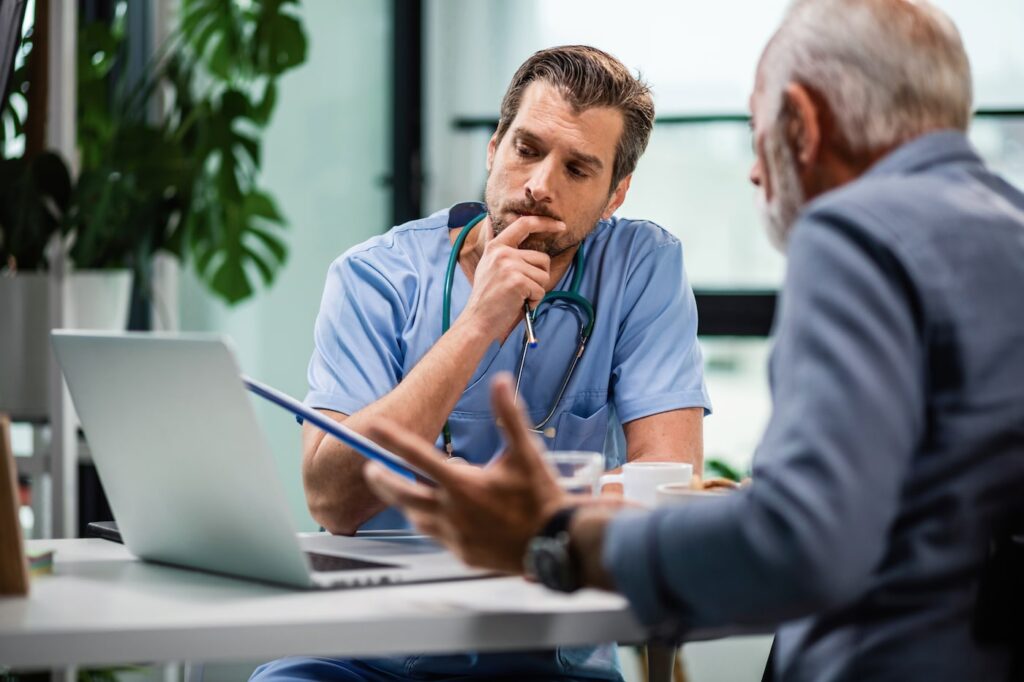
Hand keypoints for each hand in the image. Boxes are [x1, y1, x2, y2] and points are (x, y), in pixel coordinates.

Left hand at [363, 373, 568, 572]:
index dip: (393, 440)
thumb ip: (509, 415)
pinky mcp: (462, 553)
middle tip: (372, 469)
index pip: (419, 457)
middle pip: (403, 494)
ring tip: (406, 491)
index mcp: (464, 484)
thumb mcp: (526, 452)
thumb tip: (501, 382)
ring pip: (417, 518)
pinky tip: (439, 515)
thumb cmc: (540, 496)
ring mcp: (455, 535)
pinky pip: (437, 536)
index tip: (374, 429)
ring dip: (408, 503)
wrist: (556, 542)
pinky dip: (432, 523)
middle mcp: (453, 511)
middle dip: (383, 480)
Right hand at [459, 216, 564, 341]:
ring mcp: (509, 266)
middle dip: (540, 277)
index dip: (545, 222)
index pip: (524, 224)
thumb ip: (500, 248)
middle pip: (543, 259)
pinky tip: (519, 304)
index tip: (561, 226)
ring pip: (544, 276)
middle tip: (523, 290)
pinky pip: (540, 291)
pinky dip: (534, 301)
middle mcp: (503, 253)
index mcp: (496, 246)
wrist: (477, 320)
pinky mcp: (517, 281)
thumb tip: (497, 222)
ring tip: (518, 297)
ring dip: (537, 291)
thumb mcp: (487, 265)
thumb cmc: (487, 297)